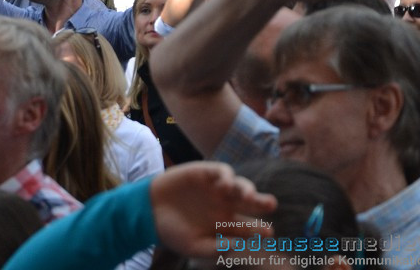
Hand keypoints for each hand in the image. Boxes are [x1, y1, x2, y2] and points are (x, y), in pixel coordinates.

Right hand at [149, 162, 276, 258]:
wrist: (148, 212)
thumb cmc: (171, 232)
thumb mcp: (193, 246)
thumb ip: (215, 248)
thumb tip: (239, 246)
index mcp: (224, 224)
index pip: (248, 226)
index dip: (259, 228)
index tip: (269, 232)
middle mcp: (224, 205)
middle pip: (249, 203)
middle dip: (262, 203)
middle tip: (271, 205)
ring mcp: (216, 188)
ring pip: (239, 186)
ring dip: (247, 188)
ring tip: (248, 195)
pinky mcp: (205, 173)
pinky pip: (222, 171)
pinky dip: (227, 176)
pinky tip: (226, 185)